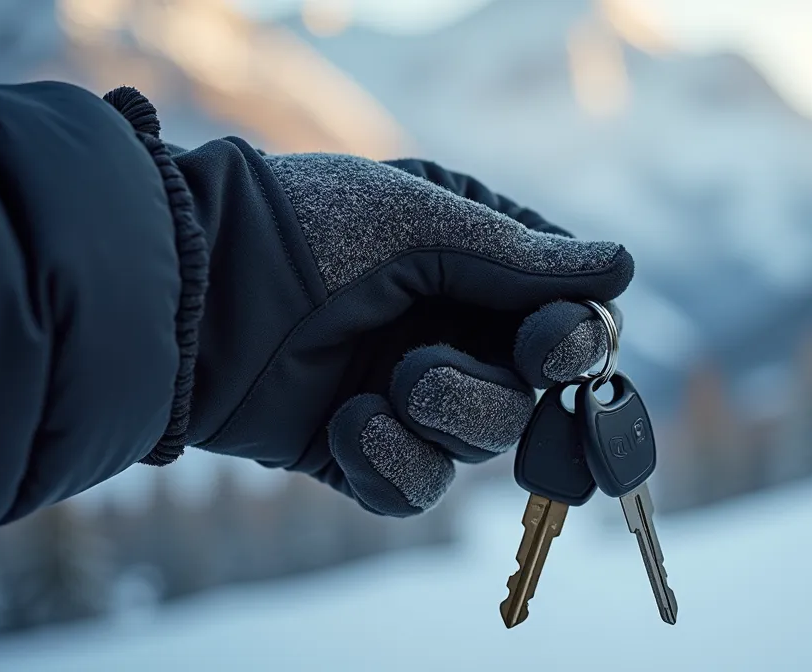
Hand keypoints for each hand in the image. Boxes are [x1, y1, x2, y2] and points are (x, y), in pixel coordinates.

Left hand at [179, 148, 632, 515]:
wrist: (188, 290)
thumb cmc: (305, 228)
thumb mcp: (419, 221)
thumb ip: (523, 256)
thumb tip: (623, 265)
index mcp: (478, 270)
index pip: (569, 321)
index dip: (577, 345)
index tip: (551, 345)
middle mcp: (454, 334)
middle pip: (533, 399)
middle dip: (488, 393)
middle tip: (425, 371)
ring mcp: (409, 397)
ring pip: (481, 447)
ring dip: (441, 421)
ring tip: (382, 389)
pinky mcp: (362, 452)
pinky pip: (416, 489)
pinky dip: (389, 464)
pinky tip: (346, 424)